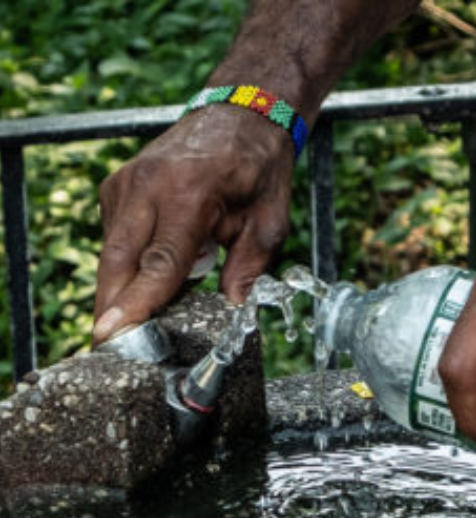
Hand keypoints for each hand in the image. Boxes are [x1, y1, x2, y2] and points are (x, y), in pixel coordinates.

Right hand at [93, 105, 294, 343]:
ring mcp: (127, 182)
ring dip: (120, 288)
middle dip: (111, 305)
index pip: (159, 262)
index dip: (137, 303)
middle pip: (120, 260)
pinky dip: (129, 264)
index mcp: (189, 194)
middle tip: (107, 346)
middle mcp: (148, 185)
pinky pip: (117, 236)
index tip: (115, 332)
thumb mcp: (269, 221)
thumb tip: (233, 307)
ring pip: (114, 250)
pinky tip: (148, 281)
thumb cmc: (258, 169)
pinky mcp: (118, 186)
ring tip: (133, 324)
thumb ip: (250, 266)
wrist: (240, 115)